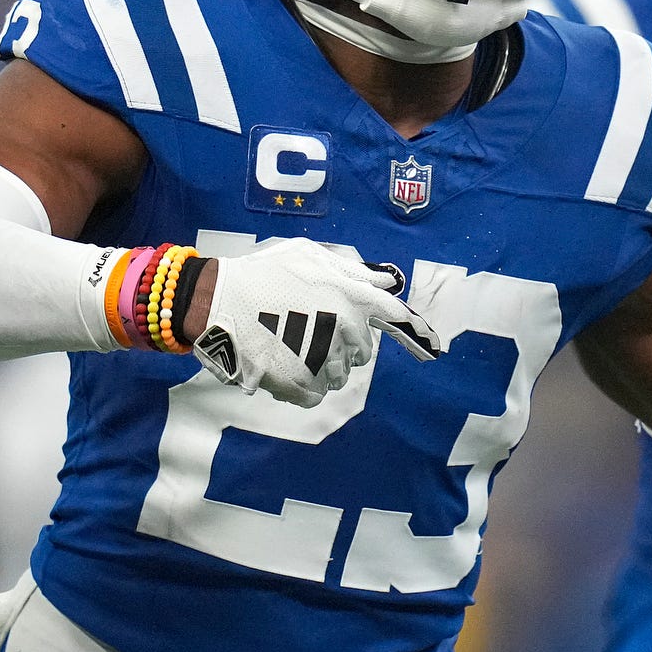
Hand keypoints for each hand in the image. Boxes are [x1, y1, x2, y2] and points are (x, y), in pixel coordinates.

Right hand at [188, 240, 441, 405]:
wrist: (216, 300)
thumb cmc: (262, 274)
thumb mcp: (308, 256)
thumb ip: (351, 270)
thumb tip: (387, 280)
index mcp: (350, 295)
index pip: (394, 317)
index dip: (415, 332)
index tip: (434, 349)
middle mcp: (344, 327)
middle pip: (362, 352)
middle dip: (342, 346)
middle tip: (310, 332)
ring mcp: (322, 357)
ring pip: (338, 376)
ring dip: (321, 367)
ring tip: (290, 347)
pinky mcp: (300, 384)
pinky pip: (315, 394)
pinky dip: (302, 387)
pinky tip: (283, 367)